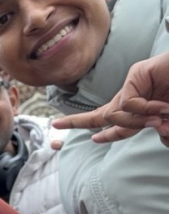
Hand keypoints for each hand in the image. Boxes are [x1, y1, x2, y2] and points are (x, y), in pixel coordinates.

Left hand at [52, 52, 168, 146]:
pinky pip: (128, 102)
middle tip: (56, 124)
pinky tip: (161, 106)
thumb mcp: (167, 118)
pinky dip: (143, 109)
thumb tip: (142, 132)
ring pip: (118, 113)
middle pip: (102, 113)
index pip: (117, 121)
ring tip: (164, 114)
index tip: (93, 139)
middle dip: (78, 121)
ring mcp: (135, 82)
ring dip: (139, 121)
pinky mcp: (138, 73)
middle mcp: (134, 94)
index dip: (105, 132)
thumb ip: (158, 127)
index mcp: (141, 106)